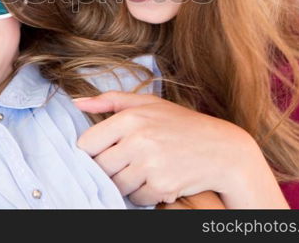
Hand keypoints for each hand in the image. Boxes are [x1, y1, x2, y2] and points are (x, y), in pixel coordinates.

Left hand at [74, 91, 288, 207]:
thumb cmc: (181, 124)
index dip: (93, 151)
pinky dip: (143, 193)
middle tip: (128, 161)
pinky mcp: (161, 186)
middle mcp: (138, 139)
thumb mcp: (148, 103)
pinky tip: (157, 179)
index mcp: (131, 117)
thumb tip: (77, 102)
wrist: (222, 150)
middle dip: (110, 167)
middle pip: (100, 167)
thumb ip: (110, 100)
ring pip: (116, 184)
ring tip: (143, 169)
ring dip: (125, 182)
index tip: (106, 151)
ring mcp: (150, 164)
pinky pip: (135, 198)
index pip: (87, 144)